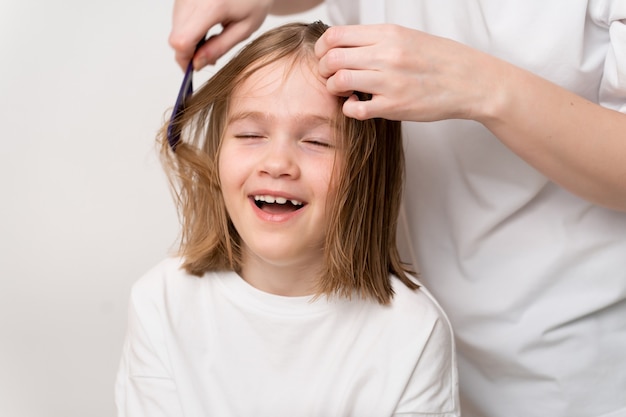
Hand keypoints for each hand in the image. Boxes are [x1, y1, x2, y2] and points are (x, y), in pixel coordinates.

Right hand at [169, 0, 273, 69]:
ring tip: (210, 36)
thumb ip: (219, 48)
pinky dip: (188, 26)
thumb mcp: (243, 29)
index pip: (182, 41)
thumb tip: (197, 64)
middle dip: (189, 51)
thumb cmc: (254, 1)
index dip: (186, 59)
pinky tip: (205, 24)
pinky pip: (178, 16)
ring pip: (175, 27)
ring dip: (189, 38)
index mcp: (210, 6)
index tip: (195, 68)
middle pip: (176, 36)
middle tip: (208, 55)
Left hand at [315, 24, 500, 121]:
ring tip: (344, 91)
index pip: (336, 36)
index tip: (326, 56)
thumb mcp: (408, 37)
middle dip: (323, 69)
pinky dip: (348, 108)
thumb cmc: (440, 59)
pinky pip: (354, 109)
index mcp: (388, 34)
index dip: (323, 48)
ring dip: (334, 88)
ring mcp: (389, 82)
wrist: (471, 81)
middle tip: (331, 76)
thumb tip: (343, 44)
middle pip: (332, 59)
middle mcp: (387, 55)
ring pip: (339, 82)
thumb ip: (376, 39)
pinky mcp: (393, 107)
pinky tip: (357, 105)